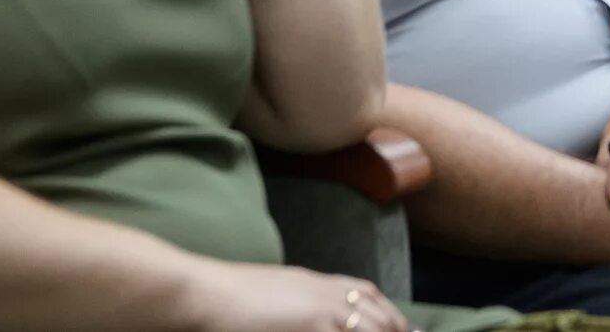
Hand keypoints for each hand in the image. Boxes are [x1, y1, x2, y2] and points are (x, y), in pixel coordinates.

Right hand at [189, 262, 404, 331]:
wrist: (205, 292)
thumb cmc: (230, 296)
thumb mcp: (277, 291)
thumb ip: (301, 302)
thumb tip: (308, 316)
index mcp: (320, 283)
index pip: (370, 295)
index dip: (390, 314)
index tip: (403, 328)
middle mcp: (328, 294)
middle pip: (378, 316)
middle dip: (396, 330)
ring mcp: (322, 310)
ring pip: (369, 328)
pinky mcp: (311, 325)